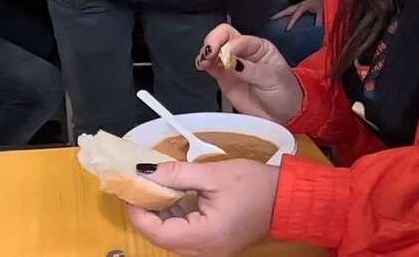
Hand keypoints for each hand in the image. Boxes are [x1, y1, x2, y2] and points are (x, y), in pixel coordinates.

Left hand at [126, 158, 276, 256]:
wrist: (287, 198)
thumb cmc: (255, 184)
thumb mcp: (214, 173)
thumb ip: (177, 173)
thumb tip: (144, 170)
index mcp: (203, 236)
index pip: (156, 231)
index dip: (138, 210)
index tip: (131, 187)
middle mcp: (203, 252)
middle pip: (161, 237)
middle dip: (146, 212)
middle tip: (140, 185)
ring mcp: (209, 252)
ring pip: (171, 239)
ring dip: (160, 215)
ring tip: (156, 188)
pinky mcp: (214, 247)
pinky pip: (185, 237)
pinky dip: (175, 219)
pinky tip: (175, 199)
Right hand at [195, 25, 302, 122]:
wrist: (281, 114)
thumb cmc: (284, 91)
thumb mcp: (272, 79)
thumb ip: (251, 70)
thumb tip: (231, 62)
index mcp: (259, 47)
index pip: (240, 39)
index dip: (230, 46)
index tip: (226, 58)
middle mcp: (244, 51)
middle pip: (224, 35)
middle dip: (213, 40)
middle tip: (210, 53)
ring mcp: (232, 63)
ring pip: (214, 48)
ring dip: (206, 52)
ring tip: (205, 62)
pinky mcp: (224, 77)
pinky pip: (210, 65)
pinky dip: (203, 63)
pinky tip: (202, 66)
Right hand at [272, 0, 323, 29]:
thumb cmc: (324, 1)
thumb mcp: (322, 11)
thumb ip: (319, 21)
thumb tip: (316, 31)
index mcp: (303, 6)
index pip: (295, 15)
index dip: (291, 23)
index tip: (286, 30)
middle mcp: (300, 5)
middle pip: (287, 10)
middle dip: (279, 15)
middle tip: (270, 19)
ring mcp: (301, 5)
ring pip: (289, 10)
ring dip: (282, 14)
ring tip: (274, 20)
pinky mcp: (303, 6)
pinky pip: (293, 11)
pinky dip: (288, 14)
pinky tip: (285, 19)